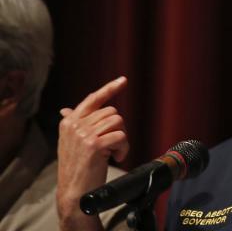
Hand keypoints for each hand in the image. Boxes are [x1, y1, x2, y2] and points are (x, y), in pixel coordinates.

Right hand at [57, 76, 129, 229]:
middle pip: (112, 112)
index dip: (109, 88)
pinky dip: (124, 148)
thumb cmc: (77, 167)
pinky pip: (121, 136)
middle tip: (110, 146)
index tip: (123, 80)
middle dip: (118, 129)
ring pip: (119, 122)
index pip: (92, 99)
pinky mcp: (94, 144)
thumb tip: (67, 109)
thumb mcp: (71, 142)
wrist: (74, 193)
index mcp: (69, 122)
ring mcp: (83, 134)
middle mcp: (74, 125)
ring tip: (111, 153)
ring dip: (121, 139)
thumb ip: (74, 124)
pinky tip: (116, 158)